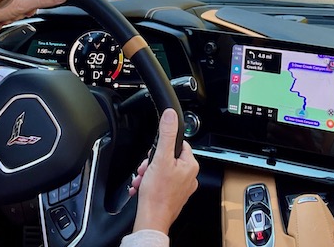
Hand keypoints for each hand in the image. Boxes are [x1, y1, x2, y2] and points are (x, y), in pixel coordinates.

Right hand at [129, 108, 198, 234]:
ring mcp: (182, 188)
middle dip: (153, 162)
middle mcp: (189, 176)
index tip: (154, 154)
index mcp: (190, 165)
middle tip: (146, 169)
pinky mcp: (174, 196)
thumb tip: (170, 116)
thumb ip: (166, 134)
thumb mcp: (160, 158)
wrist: (151, 218)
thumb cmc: (157, 193)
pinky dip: (151, 183)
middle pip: (168, 157)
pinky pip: (161, 183)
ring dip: (150, 173)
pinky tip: (143, 187)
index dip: (162, 147)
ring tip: (143, 180)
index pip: (178, 144)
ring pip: (163, 170)